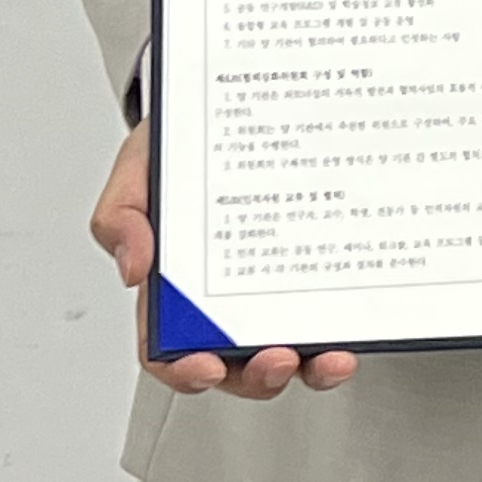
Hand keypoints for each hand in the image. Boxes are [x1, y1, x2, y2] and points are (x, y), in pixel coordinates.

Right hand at [92, 122, 355, 399]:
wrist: (235, 105)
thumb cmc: (181, 147)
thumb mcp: (138, 171)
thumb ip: (120, 216)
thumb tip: (132, 268)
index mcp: (174, 291)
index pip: (169, 350)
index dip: (184, 370)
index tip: (205, 367)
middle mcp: (226, 300)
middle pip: (237, 365)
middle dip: (259, 376)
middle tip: (279, 359)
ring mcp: (276, 288)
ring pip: (292, 351)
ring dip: (311, 367)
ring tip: (331, 358)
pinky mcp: (317, 270)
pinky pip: (332, 312)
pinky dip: (346, 327)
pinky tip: (361, 319)